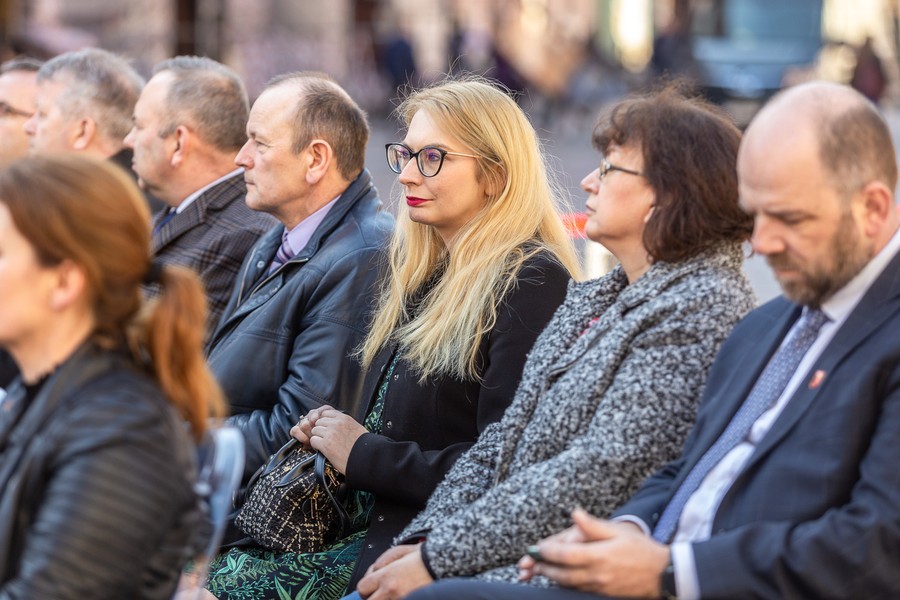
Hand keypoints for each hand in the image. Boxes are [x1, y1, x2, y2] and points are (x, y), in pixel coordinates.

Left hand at [294, 405, 366, 473]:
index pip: (326, 413)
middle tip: (326, 438)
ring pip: (314, 431)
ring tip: (325, 445)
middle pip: (318, 422)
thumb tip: (335, 422)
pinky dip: (316, 446)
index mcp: (344, 418)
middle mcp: (336, 423)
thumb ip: (344, 423)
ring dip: (318, 438)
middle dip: (320, 430)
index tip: (327, 428)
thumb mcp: (356, 427)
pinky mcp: (326, 444)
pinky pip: (313, 441)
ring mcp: (330, 433)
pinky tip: (323, 450)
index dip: (325, 422)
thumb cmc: (363, 446)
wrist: (366, 459)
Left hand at [356, 544, 432, 599]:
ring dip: (385, 599)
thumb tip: (373, 571)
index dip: (367, 587)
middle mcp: (392, 592)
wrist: (447, 564)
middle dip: (373, 597)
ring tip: (394, 594)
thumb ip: (382, 561)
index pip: (363, 588)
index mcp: (388, 576)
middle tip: (381, 592)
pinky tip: (404, 594)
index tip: (372, 586)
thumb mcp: (401, 551)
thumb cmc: (427, 557)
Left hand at [522, 508, 668, 597]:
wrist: (662, 573)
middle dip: (543, 568)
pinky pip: (579, 591)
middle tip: (529, 563)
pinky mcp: (603, 595)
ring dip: (551, 578)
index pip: (565, 555)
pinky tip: (560, 579)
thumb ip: (593, 525)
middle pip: (561, 574)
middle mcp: (597, 575)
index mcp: (599, 556)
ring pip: (568, 585)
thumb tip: (574, 514)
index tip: (536, 548)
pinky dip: (566, 586)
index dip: (547, 552)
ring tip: (539, 570)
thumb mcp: (618, 531)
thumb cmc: (640, 549)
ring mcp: (599, 588)